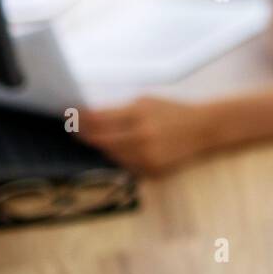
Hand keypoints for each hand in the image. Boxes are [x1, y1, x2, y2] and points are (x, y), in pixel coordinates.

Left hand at [77, 96, 217, 173]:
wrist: (204, 128)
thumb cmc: (172, 111)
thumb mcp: (146, 101)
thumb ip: (118, 109)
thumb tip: (89, 116)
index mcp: (139, 115)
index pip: (98, 120)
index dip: (79, 119)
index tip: (68, 117)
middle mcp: (141, 137)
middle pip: (99, 141)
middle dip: (84, 135)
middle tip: (74, 131)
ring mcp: (147, 157)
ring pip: (110, 156)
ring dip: (101, 148)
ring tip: (94, 140)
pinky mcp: (152, 171)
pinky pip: (126, 166)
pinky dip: (119, 159)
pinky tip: (117, 151)